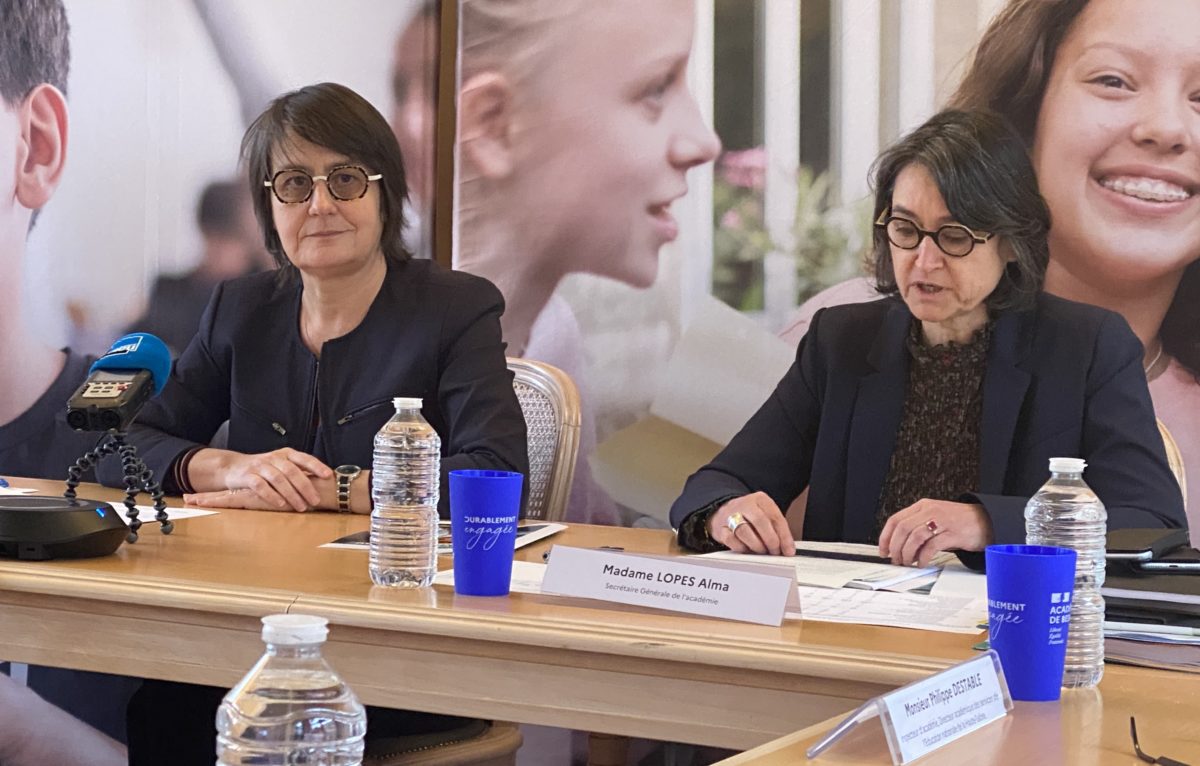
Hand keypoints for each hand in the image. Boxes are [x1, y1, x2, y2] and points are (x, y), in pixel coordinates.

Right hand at [187, 448, 332, 511]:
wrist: (233, 468)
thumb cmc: (264, 469)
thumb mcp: (282, 465)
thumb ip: (299, 471)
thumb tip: (325, 482)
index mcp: (286, 454)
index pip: (304, 458)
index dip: (317, 466)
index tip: (328, 476)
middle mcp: (274, 458)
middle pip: (292, 471)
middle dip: (305, 486)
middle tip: (315, 501)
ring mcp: (260, 466)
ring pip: (278, 479)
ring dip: (291, 494)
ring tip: (300, 507)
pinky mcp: (248, 476)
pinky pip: (261, 486)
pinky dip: (272, 496)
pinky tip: (281, 504)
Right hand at [707, 492, 794, 555]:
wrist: (723, 512)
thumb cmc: (749, 516)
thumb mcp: (765, 515)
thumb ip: (776, 529)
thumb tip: (787, 548)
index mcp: (760, 499)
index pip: (775, 517)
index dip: (784, 536)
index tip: (789, 550)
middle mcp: (745, 505)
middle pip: (760, 521)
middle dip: (771, 540)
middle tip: (775, 552)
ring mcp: (731, 515)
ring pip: (745, 531)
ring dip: (757, 546)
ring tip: (762, 551)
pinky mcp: (721, 528)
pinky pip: (732, 541)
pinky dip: (742, 548)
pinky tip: (748, 550)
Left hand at [878, 499, 992, 566]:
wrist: (986, 520)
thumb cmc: (958, 522)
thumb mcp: (934, 519)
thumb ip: (917, 528)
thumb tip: (898, 547)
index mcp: (922, 506)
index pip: (895, 520)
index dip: (885, 537)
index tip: (883, 550)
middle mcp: (930, 511)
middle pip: (902, 529)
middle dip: (895, 547)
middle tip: (896, 560)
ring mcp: (941, 521)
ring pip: (914, 537)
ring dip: (907, 553)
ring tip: (908, 562)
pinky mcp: (952, 533)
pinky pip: (931, 546)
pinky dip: (923, 557)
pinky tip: (922, 563)